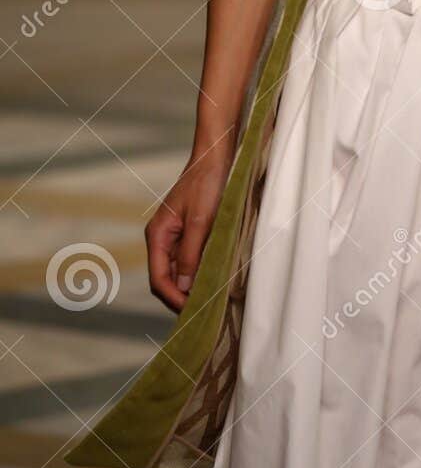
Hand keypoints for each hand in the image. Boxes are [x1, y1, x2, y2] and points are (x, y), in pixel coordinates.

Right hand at [145, 145, 232, 313]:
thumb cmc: (207, 184)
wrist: (215, 156)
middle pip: (166, 278)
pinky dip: (199, 269)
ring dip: (192, 284)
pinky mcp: (189, 230)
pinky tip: (216, 276)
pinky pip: (190, 257)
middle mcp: (162, 237)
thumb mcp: (200, 220)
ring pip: (179, 269)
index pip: (159, 278)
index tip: (193, 311)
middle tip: (205, 311)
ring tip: (212, 298)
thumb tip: (182, 287)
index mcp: (158, 235)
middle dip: (182, 295)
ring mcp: (175, 234)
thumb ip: (190, 254)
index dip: (174, 298)